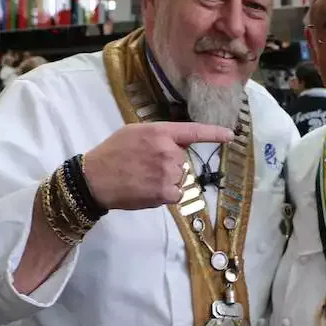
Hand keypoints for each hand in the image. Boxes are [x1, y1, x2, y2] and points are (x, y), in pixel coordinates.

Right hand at [82, 122, 234, 211]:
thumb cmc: (112, 153)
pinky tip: (147, 190)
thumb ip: (159, 135)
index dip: (214, 134)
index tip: (230, 136)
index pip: (194, 131)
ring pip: (179, 178)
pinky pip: (176, 194)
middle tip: (145, 166)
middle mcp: (169, 151)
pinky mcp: (165, 193)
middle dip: (169, 164)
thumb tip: (176, 144)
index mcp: (161, 132)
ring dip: (166, 180)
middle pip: (182, 160)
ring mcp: (168, 173)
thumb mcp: (135, 132)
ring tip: (143, 178)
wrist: (95, 178)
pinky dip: (165, 194)